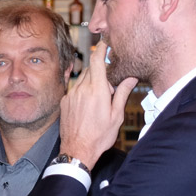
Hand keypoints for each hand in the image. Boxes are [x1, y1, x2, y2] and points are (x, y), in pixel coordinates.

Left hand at [59, 42, 137, 168]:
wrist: (77, 150)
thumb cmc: (99, 136)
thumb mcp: (116, 115)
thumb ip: (122, 93)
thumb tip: (131, 78)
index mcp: (97, 91)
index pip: (97, 62)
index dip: (101, 50)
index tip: (105, 44)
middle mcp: (81, 90)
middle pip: (91, 69)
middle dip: (100, 72)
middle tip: (109, 87)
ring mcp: (71, 95)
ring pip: (82, 79)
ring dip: (91, 82)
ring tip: (99, 99)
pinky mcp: (65, 102)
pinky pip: (75, 89)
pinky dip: (82, 91)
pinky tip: (88, 105)